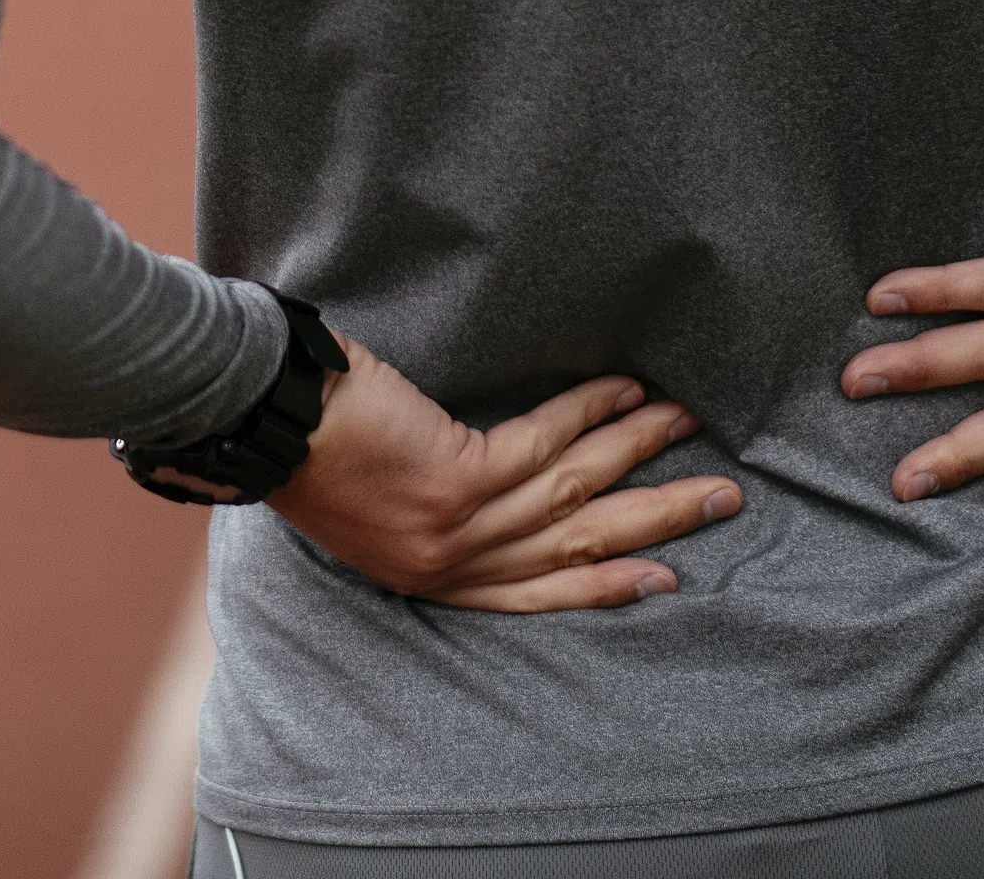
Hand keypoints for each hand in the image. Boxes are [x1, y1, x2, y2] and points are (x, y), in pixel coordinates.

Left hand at [262, 332, 739, 612]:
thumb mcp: (372, 504)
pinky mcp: (457, 476)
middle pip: (575, 550)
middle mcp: (450, 562)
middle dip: (655, 525)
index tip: (664, 577)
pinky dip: (591, 413)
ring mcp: (457, 524)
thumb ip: (433, 510)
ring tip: (687, 424)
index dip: (605, 587)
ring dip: (638, 454)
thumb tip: (482, 483)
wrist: (263, 415)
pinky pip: (545, 443)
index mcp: (431, 574)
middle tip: (720, 500)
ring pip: (573, 494)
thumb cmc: (309, 443)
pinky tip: (627, 390)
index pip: (535, 593)